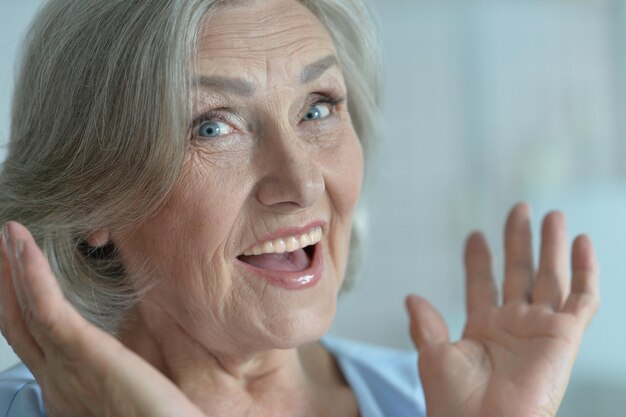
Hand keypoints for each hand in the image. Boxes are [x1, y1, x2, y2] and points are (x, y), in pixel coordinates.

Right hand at [0, 222, 205, 416]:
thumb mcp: (124, 396)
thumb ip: (110, 377)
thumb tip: (115, 362)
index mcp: (65, 390)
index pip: (32, 341)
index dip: (18, 307)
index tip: (17, 277)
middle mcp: (55, 381)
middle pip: (17, 324)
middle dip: (4, 284)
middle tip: (0, 247)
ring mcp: (64, 368)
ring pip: (24, 310)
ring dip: (12, 268)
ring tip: (8, 234)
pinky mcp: (83, 352)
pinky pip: (47, 307)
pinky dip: (30, 273)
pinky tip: (22, 242)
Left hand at [406, 204, 599, 416]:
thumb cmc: (455, 401)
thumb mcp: (433, 357)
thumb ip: (426, 325)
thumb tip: (411, 297)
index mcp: (482, 329)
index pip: (482, 284)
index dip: (479, 260)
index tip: (475, 235)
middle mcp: (513, 325)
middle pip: (518, 272)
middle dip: (519, 241)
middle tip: (519, 208)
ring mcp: (541, 328)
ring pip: (551, 277)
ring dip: (552, 245)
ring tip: (550, 214)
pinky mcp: (566, 335)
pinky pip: (583, 297)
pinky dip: (585, 269)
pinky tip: (582, 240)